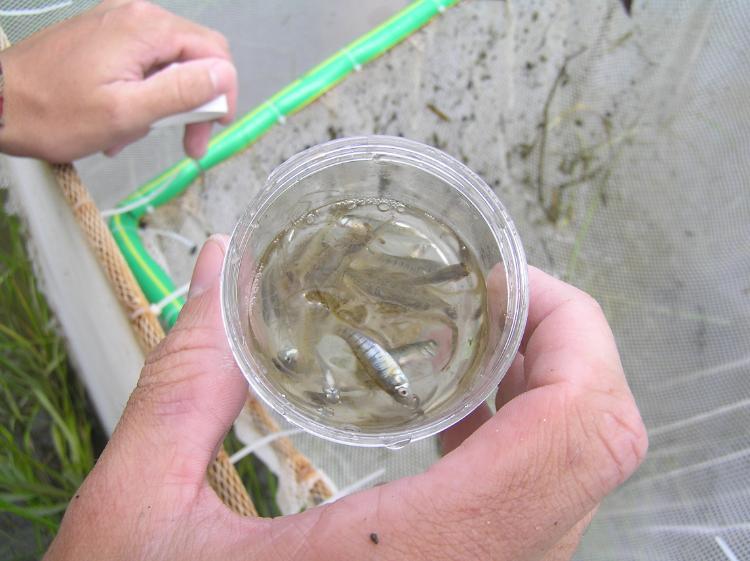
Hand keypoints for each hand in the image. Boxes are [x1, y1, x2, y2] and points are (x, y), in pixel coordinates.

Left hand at [0, 0, 236, 161]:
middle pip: (193, 56)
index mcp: (147, 28)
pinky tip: (121, 122)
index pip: (214, 53)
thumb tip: (223, 77)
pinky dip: (142, 94)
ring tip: (137, 134)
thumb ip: (181, 92)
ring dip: (164, 103)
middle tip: (187, 142)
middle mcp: (135, 15)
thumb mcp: (127, 112)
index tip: (209, 130)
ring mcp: (116, 23)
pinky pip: (142, 64)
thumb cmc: (55, 113)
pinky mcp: (102, 37)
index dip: (221, 94)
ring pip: (168, 64)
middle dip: (195, 102)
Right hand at [44, 237, 646, 560]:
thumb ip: (187, 381)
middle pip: (600, 443)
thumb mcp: (144, 516)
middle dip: (562, 346)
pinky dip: (526, 440)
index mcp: (428, 554)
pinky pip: (544, 507)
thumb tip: (219, 268)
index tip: (502, 283)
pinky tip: (459, 416)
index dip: (570, 331)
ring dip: (547, 390)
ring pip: (579, 478)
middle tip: (488, 299)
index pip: (578, 429)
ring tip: (474, 340)